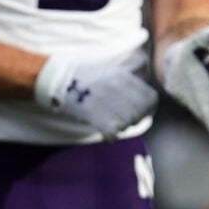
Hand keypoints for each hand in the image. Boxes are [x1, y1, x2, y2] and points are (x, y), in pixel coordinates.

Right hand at [34, 47, 156, 137]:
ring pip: (127, 123)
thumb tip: (146, 102)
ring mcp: (104, 99)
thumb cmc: (85, 78)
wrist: (57, 78)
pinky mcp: (91, 111)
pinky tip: (106, 133)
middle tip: (123, 121)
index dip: (148, 110)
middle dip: (134, 120)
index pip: (150, 99)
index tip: (141, 114)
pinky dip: (111, 135)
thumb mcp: (112, 72)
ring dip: (121, 127)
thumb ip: (129, 85)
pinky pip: (112, 131)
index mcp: (124, 77)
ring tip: (112, 124)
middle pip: (139, 113)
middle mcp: (117, 87)